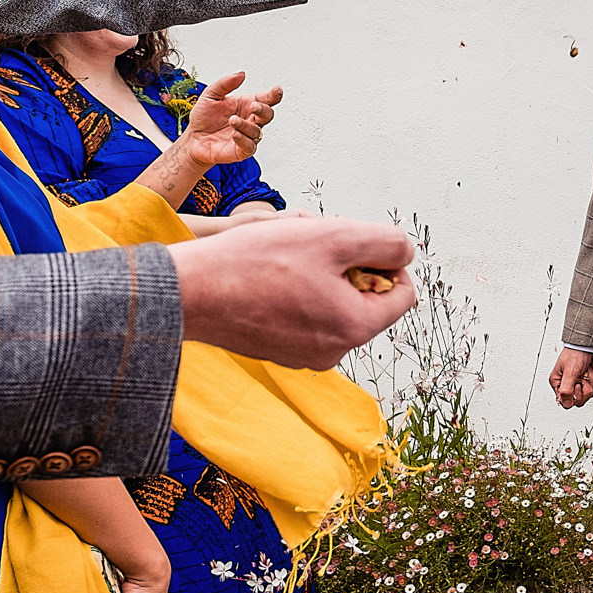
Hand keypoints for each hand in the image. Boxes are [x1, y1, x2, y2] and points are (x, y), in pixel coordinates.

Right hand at [170, 214, 415, 368]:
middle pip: (369, 301)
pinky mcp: (278, 350)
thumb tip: (405, 252)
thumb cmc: (255, 263)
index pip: (404, 295)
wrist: (187, 292)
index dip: (389, 262)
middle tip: (318, 245)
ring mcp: (304, 356)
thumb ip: (384, 242)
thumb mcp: (333, 237)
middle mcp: (334, 353)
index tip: (359, 243)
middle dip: (352, 268)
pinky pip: (307, 317)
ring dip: (325, 278)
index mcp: (355, 329)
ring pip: (336, 307)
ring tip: (290, 258)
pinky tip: (271, 275)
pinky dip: (300, 293)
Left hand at [177, 71, 281, 167]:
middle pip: (268, 115)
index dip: (274, 95)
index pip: (266, 99)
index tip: (276, 90)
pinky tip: (234, 134)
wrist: (193, 138)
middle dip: (264, 109)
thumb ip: (225, 84)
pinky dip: (243, 139)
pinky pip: (249, 146)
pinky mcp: (241, 150)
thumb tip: (241, 74)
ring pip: (257, 131)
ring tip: (232, 120)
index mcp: (246, 105)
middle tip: (253, 106)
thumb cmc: (204, 118)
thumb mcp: (210, 95)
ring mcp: (247, 136)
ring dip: (246, 125)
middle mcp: (250, 120)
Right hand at [550, 348, 592, 409]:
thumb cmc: (575, 353)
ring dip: (592, 379)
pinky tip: (592, 367)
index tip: (577, 385)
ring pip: (590, 392)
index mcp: (558, 383)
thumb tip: (565, 404)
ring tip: (587, 370)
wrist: (588, 343)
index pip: (566, 402)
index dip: (575, 396)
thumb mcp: (569, 372)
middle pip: (580, 399)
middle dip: (586, 387)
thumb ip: (566, 390)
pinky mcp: (589, 378)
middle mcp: (568, 384)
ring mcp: (579, 381)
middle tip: (583, 377)